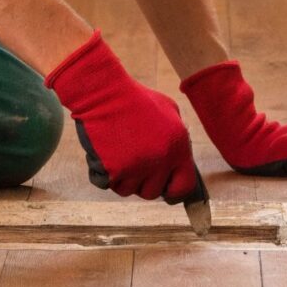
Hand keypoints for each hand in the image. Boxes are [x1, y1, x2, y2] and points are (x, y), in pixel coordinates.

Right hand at [45, 32, 205, 202]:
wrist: (106, 94)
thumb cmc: (136, 100)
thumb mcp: (170, 112)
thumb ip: (177, 140)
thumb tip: (178, 164)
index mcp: (179, 147)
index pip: (184, 186)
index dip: (173, 191)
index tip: (165, 191)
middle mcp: (161, 161)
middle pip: (152, 193)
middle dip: (142, 182)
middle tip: (133, 163)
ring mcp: (138, 167)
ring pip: (128, 190)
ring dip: (121, 178)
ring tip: (118, 153)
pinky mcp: (114, 170)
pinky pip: (107, 185)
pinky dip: (102, 174)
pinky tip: (104, 154)